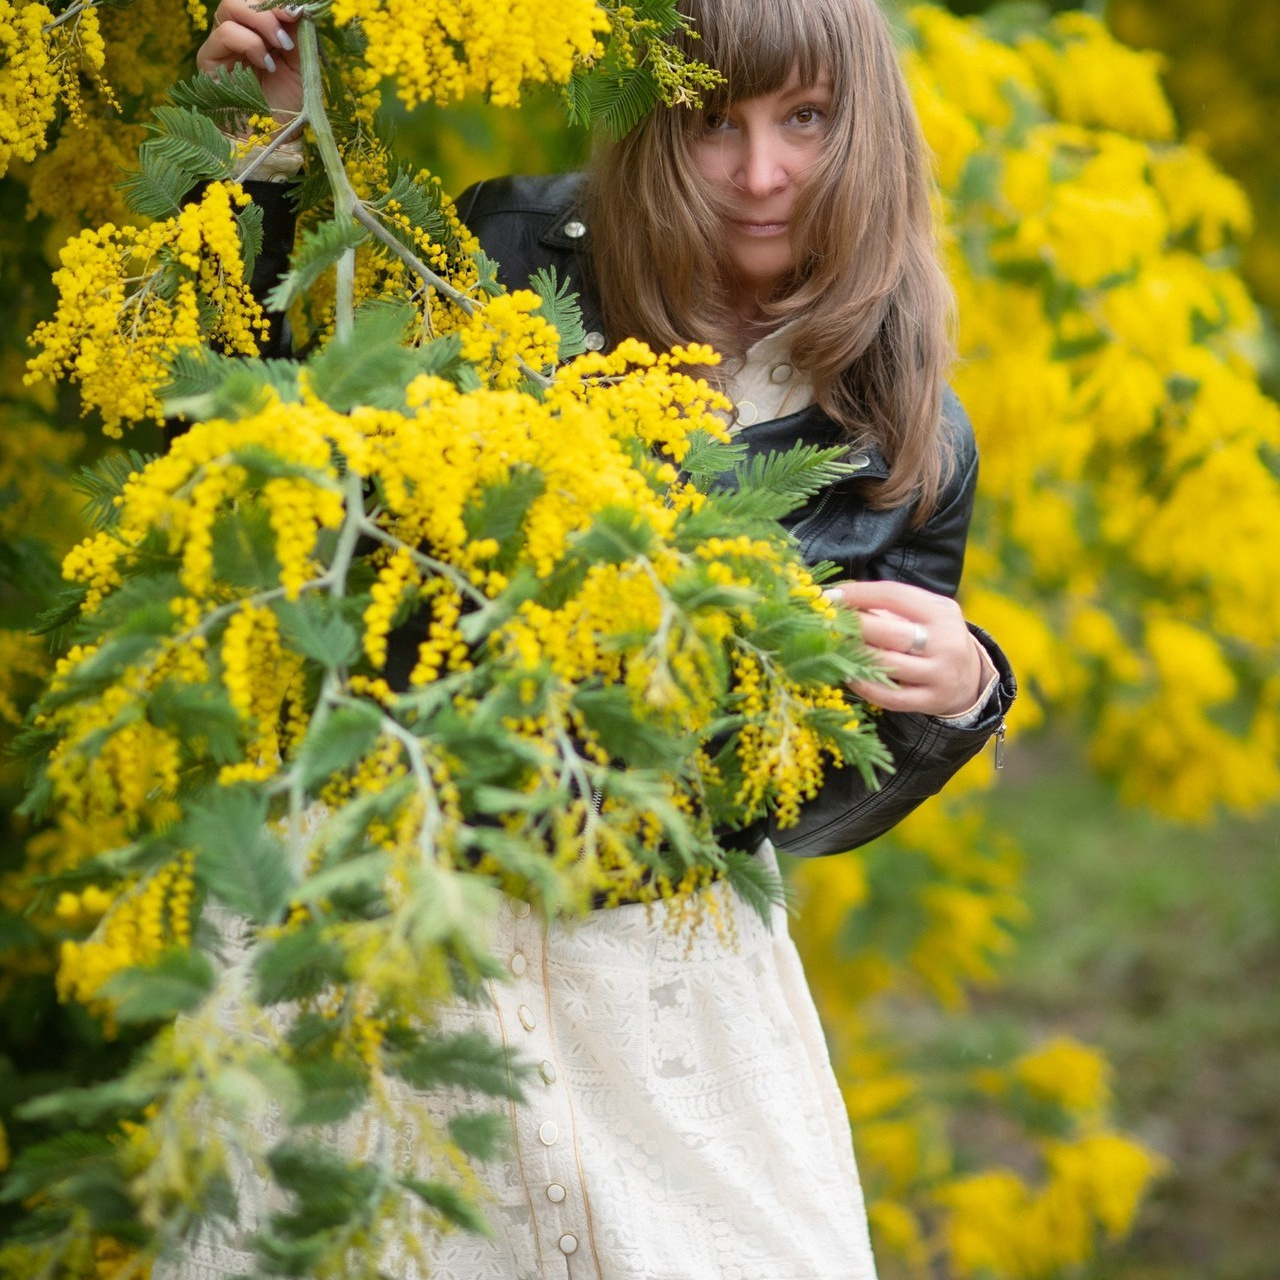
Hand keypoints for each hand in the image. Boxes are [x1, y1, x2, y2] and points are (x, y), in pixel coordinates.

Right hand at [197, 0, 303, 119]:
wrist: (275, 137)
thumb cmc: (290, 103)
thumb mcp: (303, 62)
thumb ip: (298, 31)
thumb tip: (299, 4)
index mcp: (259, 29)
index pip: (258, 0)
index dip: (276, 0)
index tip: (299, 9)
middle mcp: (238, 31)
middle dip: (268, 6)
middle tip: (291, 20)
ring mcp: (222, 44)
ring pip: (229, 6)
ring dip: (261, 22)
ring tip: (281, 46)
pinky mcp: (210, 59)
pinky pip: (224, 33)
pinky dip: (249, 43)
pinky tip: (267, 64)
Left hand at [825, 579, 986, 717]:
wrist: (969, 676)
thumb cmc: (933, 636)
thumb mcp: (924, 612)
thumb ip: (890, 606)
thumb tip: (838, 597)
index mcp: (941, 611)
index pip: (894, 596)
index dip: (859, 594)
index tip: (830, 596)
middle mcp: (946, 642)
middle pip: (890, 633)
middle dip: (854, 626)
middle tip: (827, 624)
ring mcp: (940, 674)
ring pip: (888, 665)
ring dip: (855, 656)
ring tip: (833, 648)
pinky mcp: (932, 700)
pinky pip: (892, 697)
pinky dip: (865, 686)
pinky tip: (847, 675)